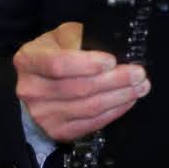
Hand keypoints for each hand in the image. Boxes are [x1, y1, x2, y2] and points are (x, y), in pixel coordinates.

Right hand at [14, 22, 148, 143]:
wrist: (35, 90)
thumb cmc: (51, 57)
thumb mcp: (57, 38)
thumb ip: (77, 36)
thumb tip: (108, 44)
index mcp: (29, 61)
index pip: (58, 64)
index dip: (87, 64)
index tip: (112, 61)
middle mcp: (31, 90)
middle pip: (79, 88)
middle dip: (114, 81)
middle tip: (138, 74)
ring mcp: (43, 114)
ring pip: (89, 108)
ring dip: (119, 97)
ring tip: (139, 87)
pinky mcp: (58, 131)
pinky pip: (91, 123)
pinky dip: (114, 112)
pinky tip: (127, 101)